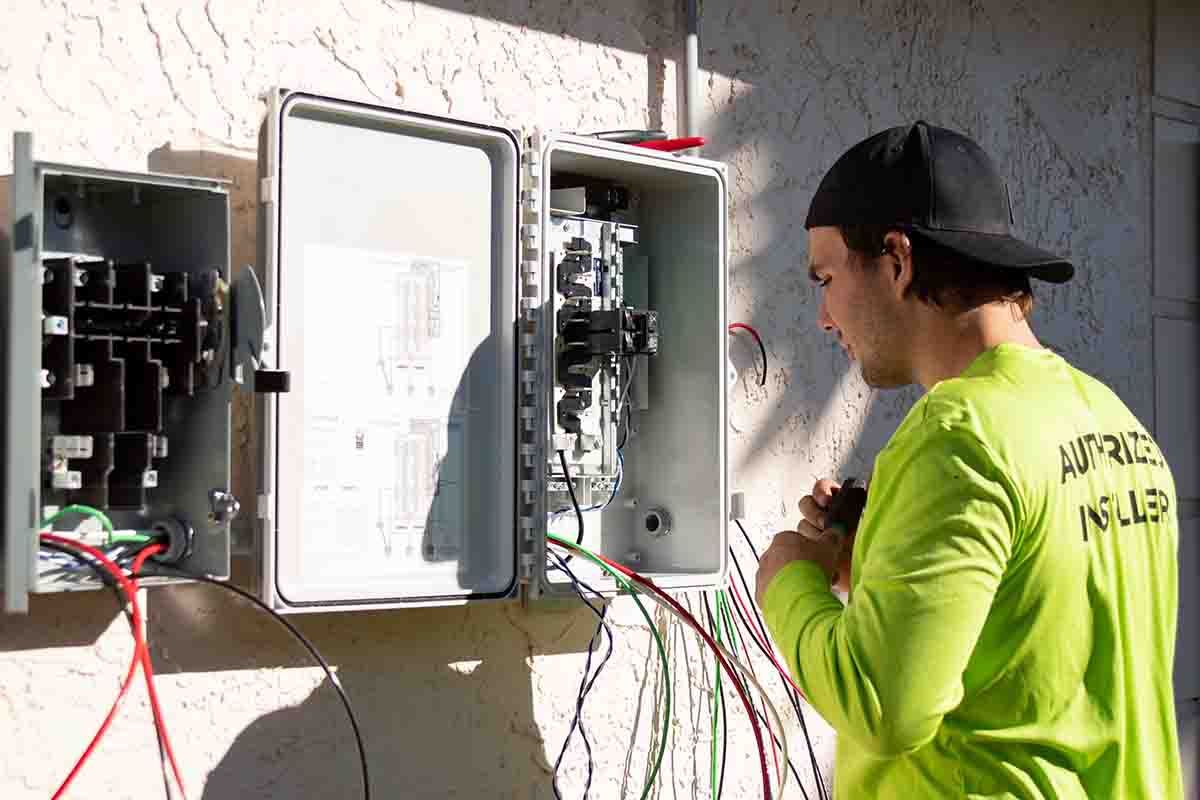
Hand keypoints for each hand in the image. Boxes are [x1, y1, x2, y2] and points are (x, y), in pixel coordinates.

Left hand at [754, 479, 855, 605]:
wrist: (796, 597)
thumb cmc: (812, 568)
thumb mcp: (829, 547)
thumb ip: (832, 538)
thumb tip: (835, 532)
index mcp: (782, 540)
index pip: (799, 542)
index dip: (815, 552)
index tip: (826, 562)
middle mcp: (768, 556)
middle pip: (791, 561)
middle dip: (808, 569)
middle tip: (823, 579)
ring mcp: (762, 576)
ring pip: (783, 578)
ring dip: (798, 584)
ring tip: (814, 593)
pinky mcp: (761, 595)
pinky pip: (776, 595)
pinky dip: (788, 598)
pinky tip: (801, 602)